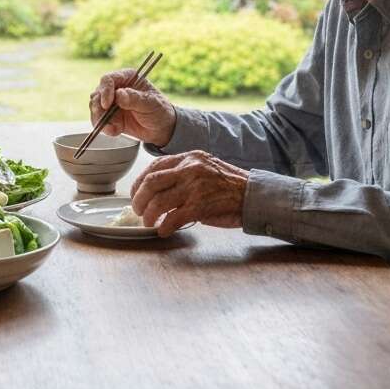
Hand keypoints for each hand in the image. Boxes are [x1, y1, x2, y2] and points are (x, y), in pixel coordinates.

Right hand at [89, 69, 176, 145]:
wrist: (161, 129)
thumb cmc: (159, 111)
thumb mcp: (151, 104)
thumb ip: (135, 99)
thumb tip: (119, 95)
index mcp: (127, 78)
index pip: (108, 79)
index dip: (105, 91)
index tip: (107, 104)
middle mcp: (116, 88)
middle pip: (97, 93)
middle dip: (99, 107)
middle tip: (104, 118)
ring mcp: (111, 103)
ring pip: (95, 107)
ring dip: (99, 119)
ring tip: (112, 128)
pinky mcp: (109, 116)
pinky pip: (98, 120)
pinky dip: (104, 127)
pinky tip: (114, 131)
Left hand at [129, 150, 248, 234]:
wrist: (253, 195)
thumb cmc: (228, 185)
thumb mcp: (204, 169)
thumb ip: (183, 174)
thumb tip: (159, 190)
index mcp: (189, 158)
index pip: (154, 166)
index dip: (139, 182)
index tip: (136, 194)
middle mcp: (190, 169)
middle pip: (151, 183)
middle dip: (139, 200)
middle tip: (138, 211)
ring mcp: (195, 187)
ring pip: (159, 202)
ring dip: (149, 216)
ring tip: (149, 223)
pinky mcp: (201, 206)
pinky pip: (174, 218)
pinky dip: (164, 227)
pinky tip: (164, 231)